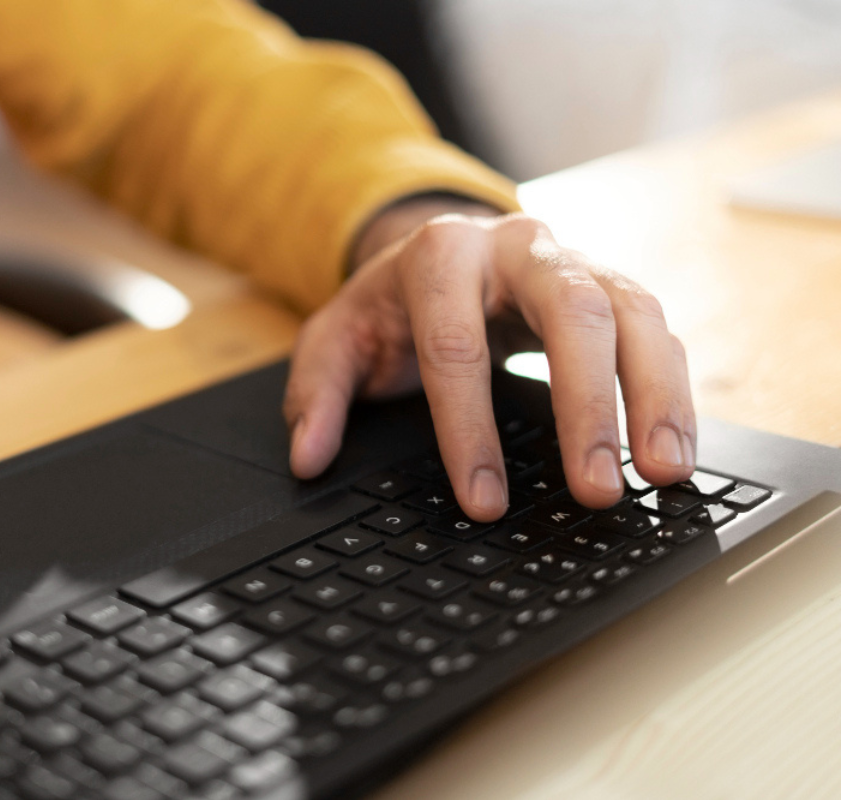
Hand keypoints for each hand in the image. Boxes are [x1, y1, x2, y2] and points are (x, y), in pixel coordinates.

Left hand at [283, 196, 695, 520]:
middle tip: (596, 487)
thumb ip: (317, 392)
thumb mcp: (336, 337)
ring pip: (633, 314)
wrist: (441, 250)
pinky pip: (657, 330)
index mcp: (441, 256)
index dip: (468, 428)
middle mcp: (518, 247)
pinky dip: (672, 389)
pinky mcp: (612, 286)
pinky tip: (673, 448)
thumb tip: (308, 457)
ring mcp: (575, 260)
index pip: (457, 345)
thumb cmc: (390, 303)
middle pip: (570, 313)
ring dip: (654, 397)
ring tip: (662, 472)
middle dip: (586, 405)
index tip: (482, 500)